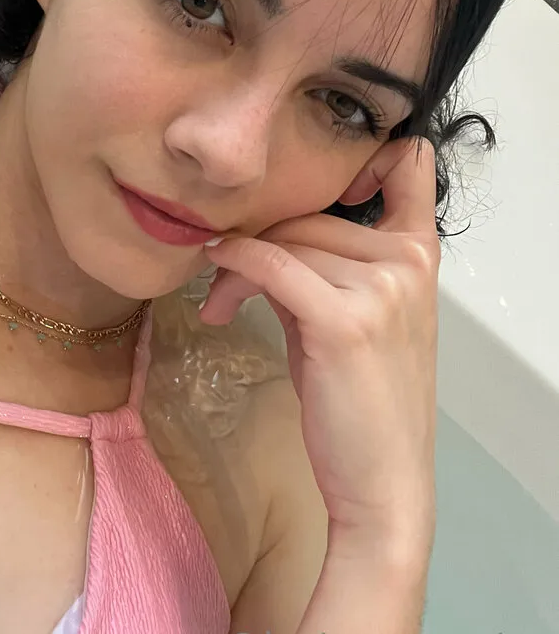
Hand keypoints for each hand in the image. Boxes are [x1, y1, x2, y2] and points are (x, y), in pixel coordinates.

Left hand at [200, 136, 438, 548]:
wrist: (381, 479)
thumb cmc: (360, 398)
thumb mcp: (350, 317)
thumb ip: (320, 267)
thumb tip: (253, 238)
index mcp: (420, 254)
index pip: (410, 166)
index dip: (367, 155)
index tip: (311, 187)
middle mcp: (409, 261)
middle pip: (308, 215)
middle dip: (256, 243)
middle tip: (220, 281)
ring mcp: (383, 287)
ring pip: (285, 242)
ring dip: (237, 268)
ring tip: (217, 304)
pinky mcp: (345, 319)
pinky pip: (272, 265)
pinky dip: (234, 266)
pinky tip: (214, 284)